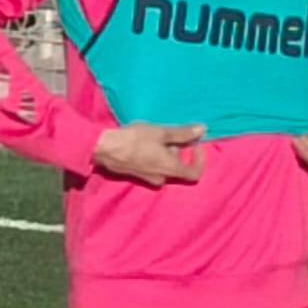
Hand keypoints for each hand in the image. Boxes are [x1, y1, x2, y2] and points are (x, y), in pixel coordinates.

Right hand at [93, 121, 207, 186]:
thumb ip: (183, 133)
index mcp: (171, 169)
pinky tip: (141, 144)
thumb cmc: (134, 139)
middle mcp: (161, 177)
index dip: (199, 160)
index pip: (195, 173)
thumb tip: (203, 130)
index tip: (194, 145)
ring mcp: (146, 178)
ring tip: (153, 138)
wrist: (104, 148)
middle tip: (168, 136)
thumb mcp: (161, 132)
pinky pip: (150, 168)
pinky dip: (152, 157)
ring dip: (163, 155)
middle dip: (176, 152)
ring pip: (163, 168)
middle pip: (177, 168)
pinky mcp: (135, 174)